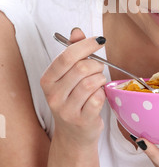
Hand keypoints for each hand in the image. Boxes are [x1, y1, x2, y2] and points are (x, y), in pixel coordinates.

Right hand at [41, 28, 106, 147]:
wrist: (73, 135)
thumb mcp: (68, 76)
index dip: (85, 45)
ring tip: (98, 83)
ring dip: (100, 79)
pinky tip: (98, 97)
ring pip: (91, 82)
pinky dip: (102, 94)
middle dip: (96, 64)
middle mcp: (53, 95)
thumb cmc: (73, 99)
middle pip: (81, 68)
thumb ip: (73, 52)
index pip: (66, 56)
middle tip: (98, 69)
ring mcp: (66, 110)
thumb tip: (77, 31)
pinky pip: (98, 98)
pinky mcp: (81, 121)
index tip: (99, 40)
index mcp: (48, 80)